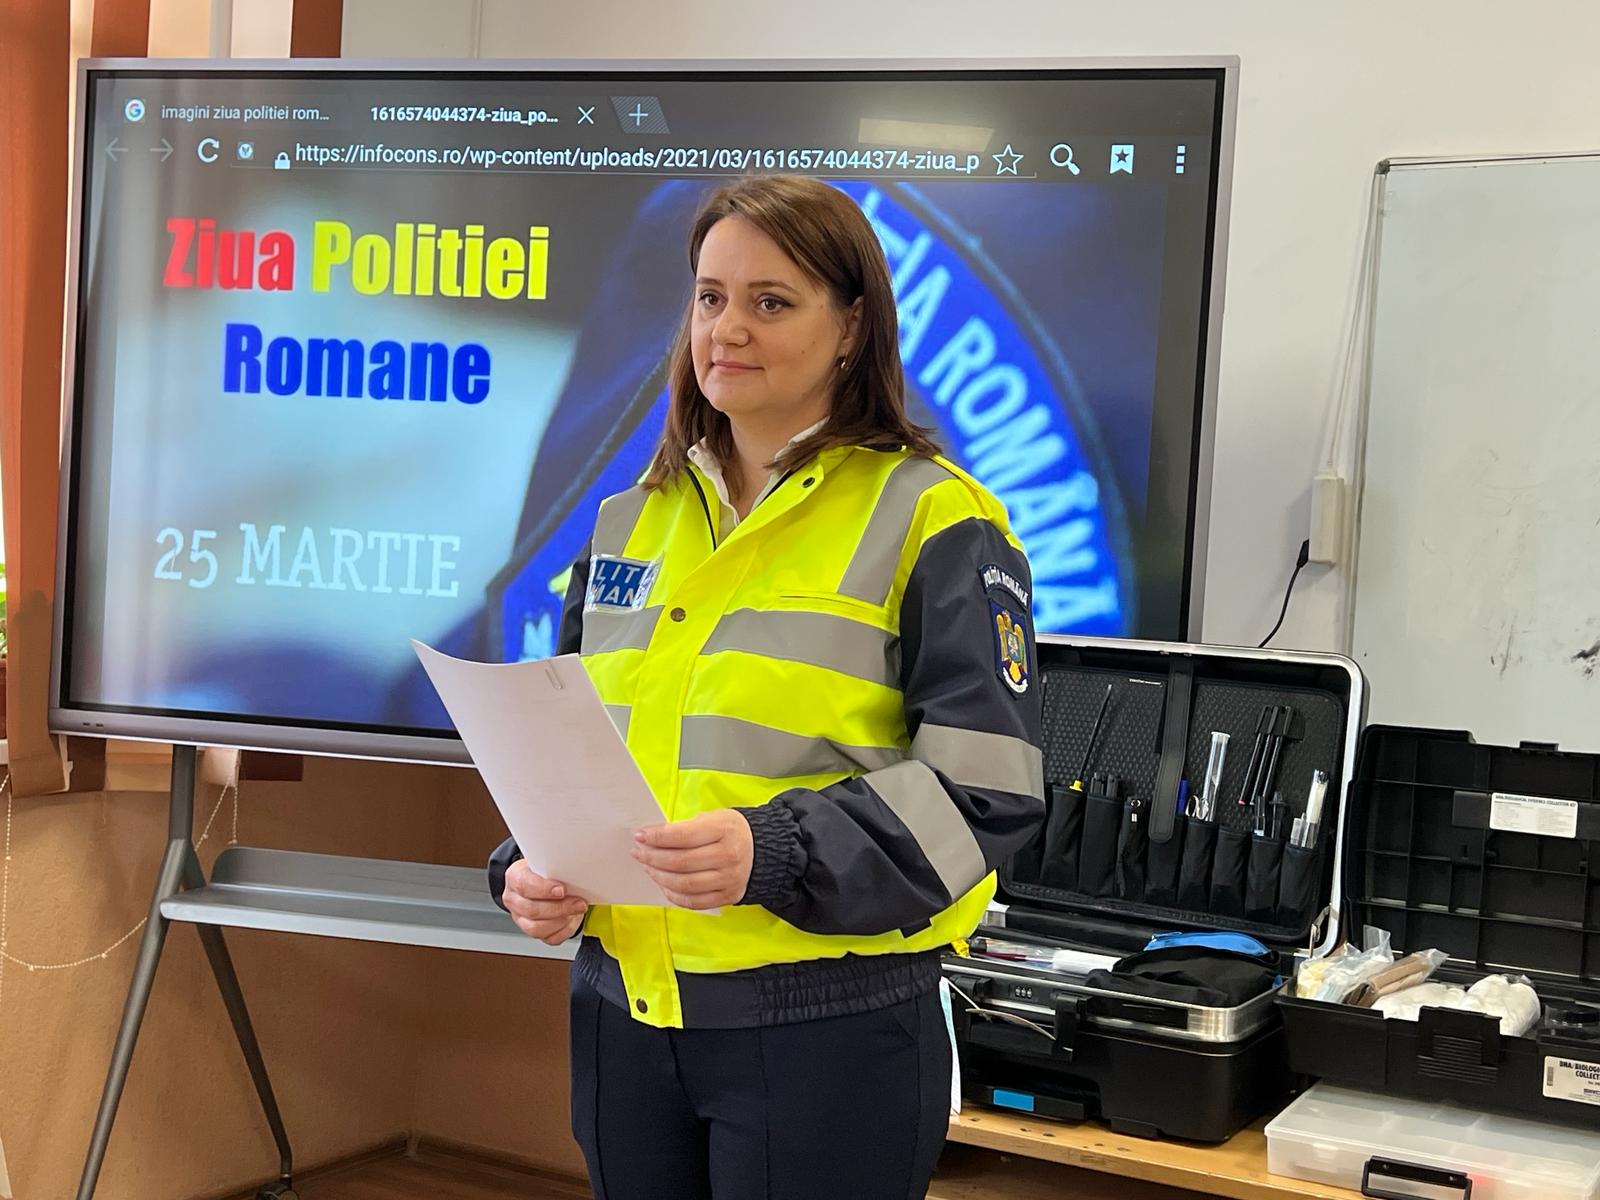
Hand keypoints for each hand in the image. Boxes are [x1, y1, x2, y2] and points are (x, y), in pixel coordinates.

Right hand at [502, 860, 586, 944]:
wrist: (543, 881)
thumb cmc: (546, 871)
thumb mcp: (547, 862)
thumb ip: (556, 866)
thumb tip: (575, 871)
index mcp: (514, 877)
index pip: (524, 885)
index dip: (544, 889)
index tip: (562, 890)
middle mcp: (514, 900)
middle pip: (531, 910)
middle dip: (559, 908)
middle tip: (578, 903)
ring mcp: (521, 918)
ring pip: (536, 928)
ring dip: (561, 921)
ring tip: (576, 910)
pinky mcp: (533, 932)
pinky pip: (548, 938)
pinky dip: (564, 930)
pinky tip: (572, 919)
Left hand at [632, 809, 753, 909]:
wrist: (764, 849)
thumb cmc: (731, 830)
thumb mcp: (713, 818)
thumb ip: (685, 828)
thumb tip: (652, 838)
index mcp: (724, 830)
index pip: (682, 836)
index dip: (656, 837)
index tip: (640, 836)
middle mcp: (728, 856)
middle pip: (680, 862)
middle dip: (652, 857)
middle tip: (638, 852)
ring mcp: (729, 879)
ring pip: (684, 884)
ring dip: (659, 877)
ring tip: (648, 867)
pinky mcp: (728, 896)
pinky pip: (694, 902)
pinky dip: (674, 895)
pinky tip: (664, 885)